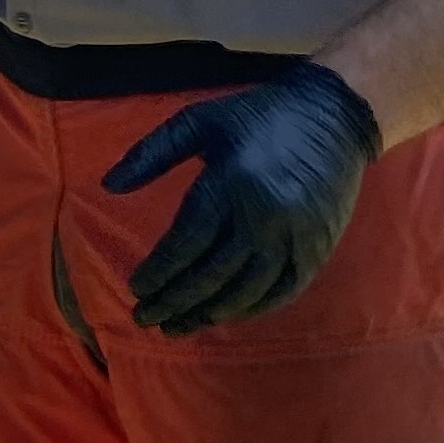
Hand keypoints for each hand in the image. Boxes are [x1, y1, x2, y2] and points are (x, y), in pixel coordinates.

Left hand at [104, 64, 382, 334]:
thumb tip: (107, 186)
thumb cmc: (259, 116)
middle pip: (211, 274)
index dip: (158, 271)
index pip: (185, 243)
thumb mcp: (200, 121)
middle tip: (145, 318)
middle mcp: (263, 216)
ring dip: (207, 314)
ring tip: (177, 327)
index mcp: (230, 183)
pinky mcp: (319, 248)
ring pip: (245, 290)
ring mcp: (295, 237)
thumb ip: (152, 153)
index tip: (136, 288)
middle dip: (173, 301)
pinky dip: (252, 309)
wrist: (336, 115)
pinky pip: (283, 291)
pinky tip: (226, 316)